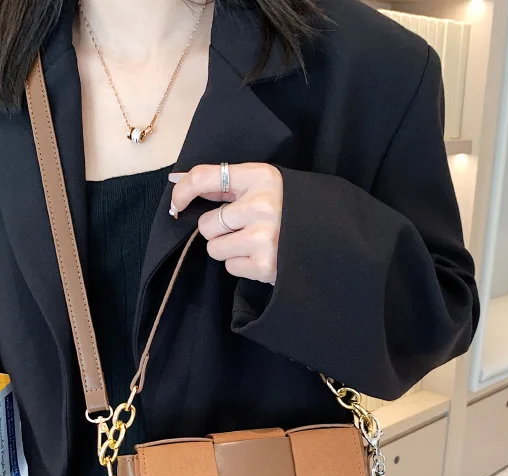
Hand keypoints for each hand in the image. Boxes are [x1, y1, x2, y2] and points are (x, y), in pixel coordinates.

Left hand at [169, 163, 282, 284]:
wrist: (331, 240)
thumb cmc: (290, 210)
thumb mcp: (265, 187)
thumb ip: (227, 186)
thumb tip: (178, 181)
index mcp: (262, 177)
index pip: (205, 177)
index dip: (183, 191)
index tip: (176, 204)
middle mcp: (262, 205)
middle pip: (207, 224)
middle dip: (218, 230)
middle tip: (243, 229)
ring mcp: (263, 236)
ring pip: (214, 248)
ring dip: (228, 250)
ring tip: (254, 244)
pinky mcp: (264, 264)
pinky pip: (230, 267)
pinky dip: (241, 265)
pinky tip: (261, 257)